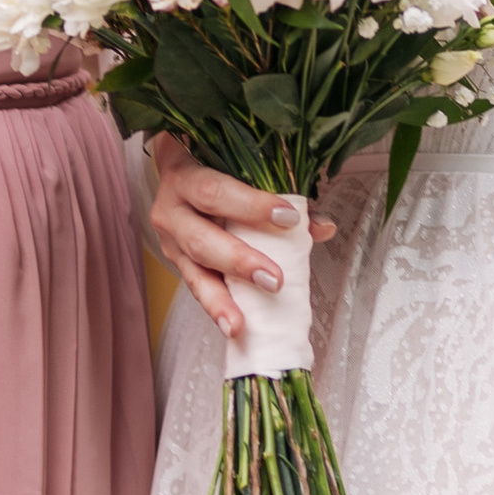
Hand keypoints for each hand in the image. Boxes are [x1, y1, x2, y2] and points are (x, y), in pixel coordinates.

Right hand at [148, 137, 334, 340]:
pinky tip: (233, 326)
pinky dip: (217, 307)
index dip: (250, 205)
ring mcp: (170, 241)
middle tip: (273, 279)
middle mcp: (171, 210)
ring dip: (220, 299)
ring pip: (194, 272)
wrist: (176, 170)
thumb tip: (323, 226)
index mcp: (185, 176)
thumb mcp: (240, 171)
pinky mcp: (176, 264)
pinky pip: (196, 288)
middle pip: (201, 238)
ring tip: (239, 323)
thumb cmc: (216, 169)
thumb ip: (281, 196)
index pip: (215, 191)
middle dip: (238, 261)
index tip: (289, 218)